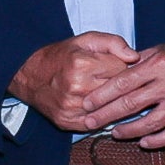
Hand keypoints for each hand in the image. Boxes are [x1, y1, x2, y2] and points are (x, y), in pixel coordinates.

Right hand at [7, 33, 136, 132]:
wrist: (30, 76)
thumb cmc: (62, 56)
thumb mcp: (86, 40)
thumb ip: (113, 43)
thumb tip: (135, 57)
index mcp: (82, 64)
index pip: (122, 72)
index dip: (122, 69)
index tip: (115, 67)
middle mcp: (76, 88)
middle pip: (117, 93)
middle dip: (118, 87)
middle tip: (110, 80)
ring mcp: (71, 108)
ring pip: (109, 110)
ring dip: (110, 103)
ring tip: (102, 92)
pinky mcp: (68, 122)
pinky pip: (96, 124)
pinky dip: (99, 116)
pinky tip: (95, 107)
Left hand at [73, 33, 164, 148]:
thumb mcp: (159, 49)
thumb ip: (136, 63)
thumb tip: (111, 73)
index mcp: (158, 65)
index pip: (122, 83)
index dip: (102, 96)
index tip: (86, 104)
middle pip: (131, 105)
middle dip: (106, 115)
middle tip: (90, 123)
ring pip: (151, 123)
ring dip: (129, 131)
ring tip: (114, 133)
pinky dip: (157, 140)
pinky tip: (143, 142)